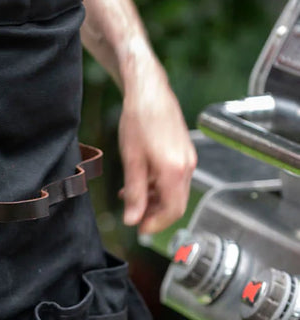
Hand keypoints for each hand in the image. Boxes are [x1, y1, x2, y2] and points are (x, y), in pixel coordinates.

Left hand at [117, 56, 196, 235]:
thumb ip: (134, 192)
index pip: (172, 211)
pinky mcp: (183, 152)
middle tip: (135, 219)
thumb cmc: (139, 119)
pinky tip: (141, 183)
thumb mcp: (131, 160)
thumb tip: (132, 219)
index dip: (156, 224)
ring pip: (175, 192)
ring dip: (155, 200)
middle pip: (176, 204)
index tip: (139, 229)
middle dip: (155, 214)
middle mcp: (187, 166)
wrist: (148, 90)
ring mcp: (187, 158)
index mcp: (175, 170)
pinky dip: (159, 186)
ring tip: (132, 200)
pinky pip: (174, 178)